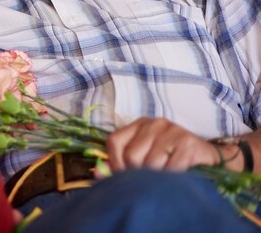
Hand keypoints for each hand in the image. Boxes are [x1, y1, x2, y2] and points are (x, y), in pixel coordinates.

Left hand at [106, 117, 227, 171]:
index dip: (114, 163)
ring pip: (151, 165)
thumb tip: (96, 173)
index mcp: (139, 124)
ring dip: (157, 179)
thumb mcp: (145, 158)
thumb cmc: (172, 160)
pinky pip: (170, 170)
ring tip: (166, 179)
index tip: (123, 177)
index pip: (114, 141)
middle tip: (150, 181)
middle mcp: (154, 123)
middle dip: (138, 175)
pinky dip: (172, 180)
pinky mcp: (188, 143)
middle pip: (131, 156)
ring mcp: (172, 131)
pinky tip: (178, 179)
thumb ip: (120, 165)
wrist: (210, 158)